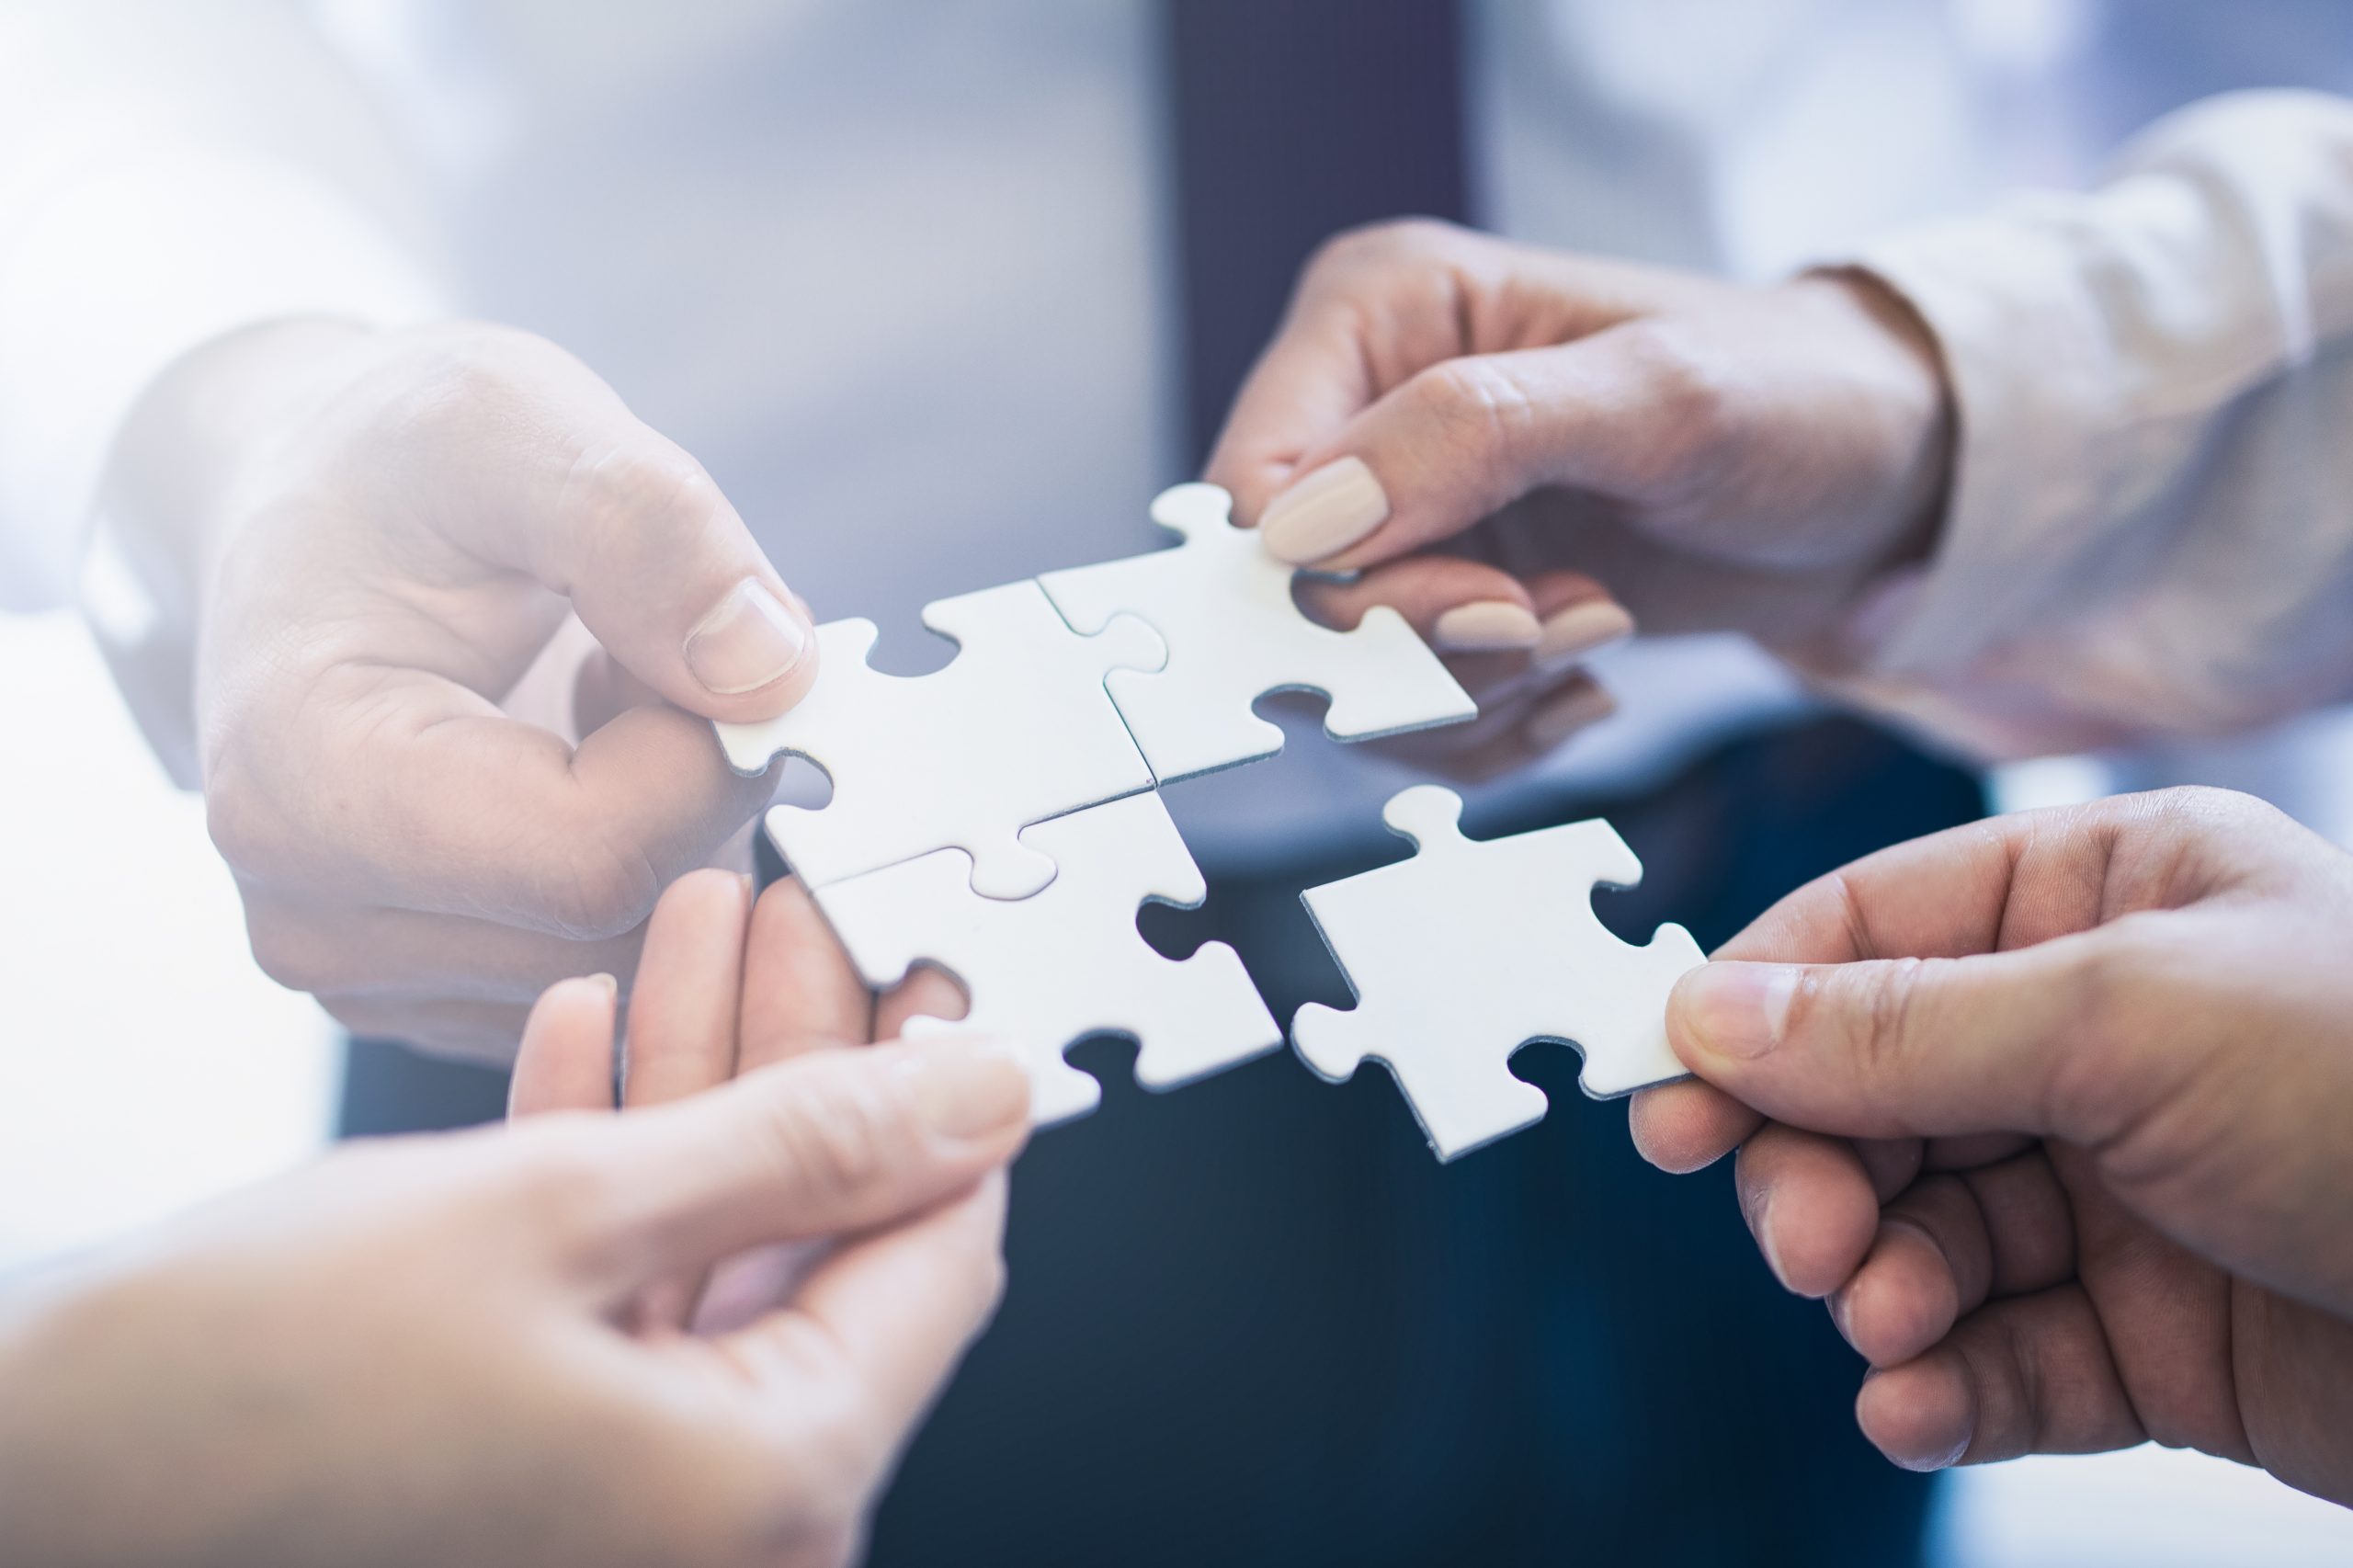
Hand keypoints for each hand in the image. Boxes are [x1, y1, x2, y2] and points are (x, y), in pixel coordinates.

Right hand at [0, 950, 1025, 1566]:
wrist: (27, 1477)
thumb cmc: (245, 1383)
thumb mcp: (565, 1208)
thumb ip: (801, 1143)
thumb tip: (981, 1092)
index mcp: (764, 1489)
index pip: (940, 1262)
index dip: (940, 1099)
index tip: (924, 968)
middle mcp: (718, 1523)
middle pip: (827, 1243)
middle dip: (802, 1058)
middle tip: (791, 912)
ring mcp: (630, 1495)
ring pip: (724, 1249)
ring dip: (705, 1083)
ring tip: (697, 924)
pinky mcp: (548, 1454)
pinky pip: (632, 1293)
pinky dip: (622, 1164)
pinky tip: (601, 1028)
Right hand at [102, 318, 820, 1058]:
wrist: (315, 515)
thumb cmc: (398, 463)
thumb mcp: (513, 419)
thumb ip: (646, 529)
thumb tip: (773, 675)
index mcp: (302, 791)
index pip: (593, 859)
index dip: (705, 754)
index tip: (707, 637)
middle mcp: (319, 922)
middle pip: (628, 921)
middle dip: (700, 783)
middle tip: (650, 651)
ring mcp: (383, 981)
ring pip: (648, 955)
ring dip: (688, 822)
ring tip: (610, 693)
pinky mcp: (452, 996)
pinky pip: (631, 967)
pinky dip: (661, 866)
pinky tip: (598, 763)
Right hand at [1205, 219, 1952, 771]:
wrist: (1884, 482)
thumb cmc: (1795, 398)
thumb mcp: (1655, 399)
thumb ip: (1474, 436)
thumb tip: (1301, 530)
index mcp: (1377, 312)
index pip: (1259, 491)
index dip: (1350, 584)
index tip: (1496, 607)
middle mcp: (1362, 409)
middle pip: (1293, 600)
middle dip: (1430, 651)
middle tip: (1566, 622)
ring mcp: (1398, 514)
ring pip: (1340, 681)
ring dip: (1475, 698)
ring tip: (1595, 630)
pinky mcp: (1437, 600)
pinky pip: (1403, 720)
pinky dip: (1498, 732)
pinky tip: (1590, 678)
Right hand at [1630, 787, 2352, 1503]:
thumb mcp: (2124, 1020)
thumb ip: (1895, 1025)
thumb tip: (1701, 1011)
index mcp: (2101, 897)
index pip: (1864, 934)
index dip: (1750, 1015)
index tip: (1664, 1106)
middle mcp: (2099, 1035)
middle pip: (1870, 1095)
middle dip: (1820, 1171)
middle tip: (1808, 1239)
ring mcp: (2120, 1186)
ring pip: (1920, 1231)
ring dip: (1880, 1285)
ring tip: (1889, 1324)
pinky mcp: (2151, 1333)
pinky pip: (1997, 1352)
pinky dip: (1939, 1382)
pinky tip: (1915, 1403)